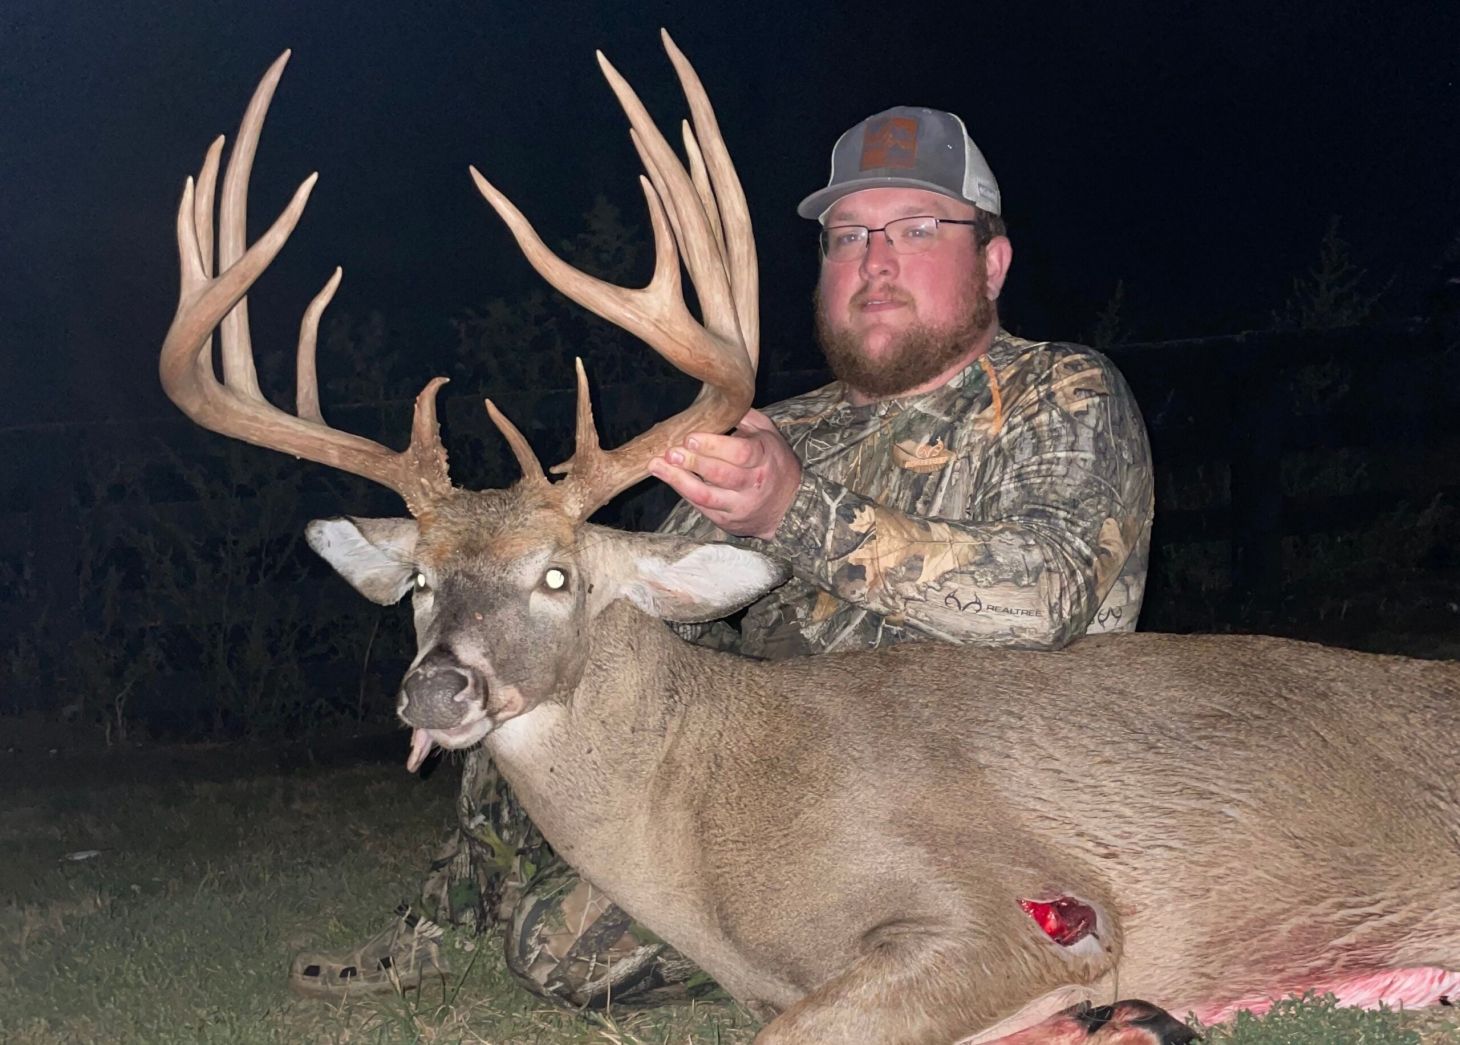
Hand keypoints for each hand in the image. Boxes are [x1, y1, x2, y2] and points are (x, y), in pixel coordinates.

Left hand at [648, 409, 801, 540]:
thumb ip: (746, 417)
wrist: (789, 507)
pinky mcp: (726, 521)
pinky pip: (701, 507)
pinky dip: (683, 491)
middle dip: (692, 462)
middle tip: (670, 452)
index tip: (690, 437)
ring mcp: (739, 505)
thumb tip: (719, 398)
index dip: (713, 446)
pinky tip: (668, 477)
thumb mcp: (769, 435)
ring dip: (678, 480)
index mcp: (765, 458)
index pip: (740, 453)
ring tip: (657, 466)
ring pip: (706, 496)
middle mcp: (753, 484)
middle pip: (720, 474)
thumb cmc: (774, 463)